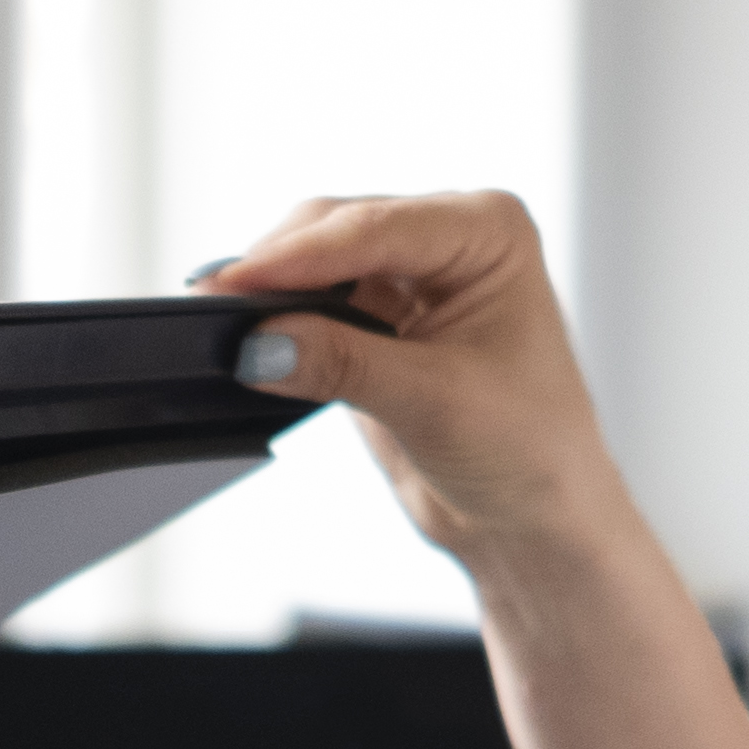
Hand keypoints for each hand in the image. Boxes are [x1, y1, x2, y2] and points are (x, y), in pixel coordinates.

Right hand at [195, 190, 625, 568]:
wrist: (536, 520)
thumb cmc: (531, 452)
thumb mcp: (433, 401)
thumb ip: (343, 363)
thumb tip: (258, 342)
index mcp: (489, 231)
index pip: (374, 228)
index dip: (297, 257)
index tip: (231, 284)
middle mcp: (451, 238)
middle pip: (336, 229)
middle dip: (277, 266)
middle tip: (212, 306)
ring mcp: (412, 276)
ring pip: (317, 261)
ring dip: (272, 290)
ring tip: (220, 321)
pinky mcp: (381, 319)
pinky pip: (313, 302)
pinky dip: (281, 318)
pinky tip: (250, 339)